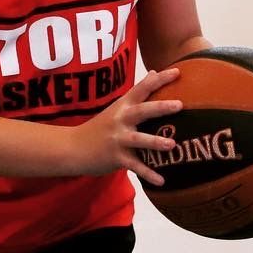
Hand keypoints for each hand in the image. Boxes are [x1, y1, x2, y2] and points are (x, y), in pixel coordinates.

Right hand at [76, 68, 183, 182]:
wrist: (73, 147)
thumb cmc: (100, 127)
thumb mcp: (116, 107)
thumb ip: (136, 93)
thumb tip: (154, 72)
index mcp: (123, 106)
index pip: (142, 88)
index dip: (160, 79)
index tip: (178, 71)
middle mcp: (120, 120)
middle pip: (142, 111)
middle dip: (160, 107)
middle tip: (179, 105)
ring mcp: (118, 139)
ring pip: (138, 139)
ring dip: (155, 142)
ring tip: (172, 145)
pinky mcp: (116, 157)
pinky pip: (135, 166)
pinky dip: (148, 174)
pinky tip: (162, 181)